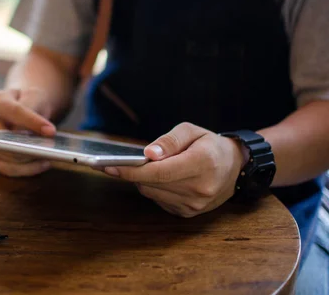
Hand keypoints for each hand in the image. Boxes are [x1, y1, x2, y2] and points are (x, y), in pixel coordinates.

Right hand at [0, 87, 55, 176]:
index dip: (33, 122)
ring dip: (28, 161)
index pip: (14, 112)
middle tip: (50, 150)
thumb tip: (42, 132)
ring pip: (5, 158)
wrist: (19, 109)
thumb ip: (35, 110)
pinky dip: (25, 169)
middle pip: (5, 139)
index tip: (51, 131)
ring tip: (47, 159)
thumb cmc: (28, 102)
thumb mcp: (34, 97)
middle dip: (28, 147)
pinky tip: (40, 164)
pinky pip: (6, 168)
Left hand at [102, 122, 246, 217]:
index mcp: (202, 164)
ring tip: (148, 168)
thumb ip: (169, 141)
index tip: (109, 167)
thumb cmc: (209, 145)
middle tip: (120, 163)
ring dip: (143, 181)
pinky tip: (161, 179)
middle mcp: (200, 188)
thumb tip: (148, 154)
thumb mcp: (191, 131)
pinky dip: (154, 189)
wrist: (235, 167)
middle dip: (133, 174)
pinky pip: (159, 201)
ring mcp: (195, 205)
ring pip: (153, 194)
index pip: (160, 172)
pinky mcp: (189, 213)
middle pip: (153, 184)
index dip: (132, 171)